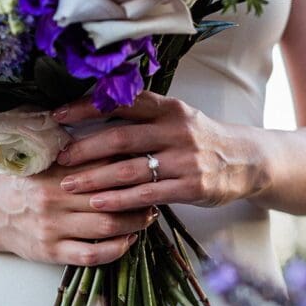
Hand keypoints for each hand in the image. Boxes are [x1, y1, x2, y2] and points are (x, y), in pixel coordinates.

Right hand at [0, 161, 158, 265]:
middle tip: (156, 194)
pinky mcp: (51, 251)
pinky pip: (90, 254)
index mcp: (57, 170)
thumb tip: (121, 138)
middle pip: (111, 196)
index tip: (149, 168)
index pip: (104, 165)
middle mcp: (55, 197)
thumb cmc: (28, 183)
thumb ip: (78, 152)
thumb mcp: (46, 160)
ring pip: (106, 226)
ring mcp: (53, 226)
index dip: (132, 167)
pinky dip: (115, 249)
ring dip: (134, 223)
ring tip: (147, 218)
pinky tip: (127, 242)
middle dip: (140, 197)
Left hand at [50, 92, 269, 211]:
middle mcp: (176, 130)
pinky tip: (99, 203)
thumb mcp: (177, 118)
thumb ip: (143, 115)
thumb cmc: (201, 140)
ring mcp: (185, 159)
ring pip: (130, 169)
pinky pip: (148, 194)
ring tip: (69, 185)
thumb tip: (94, 108)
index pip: (121, 102)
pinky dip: (120, 199)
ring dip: (96, 178)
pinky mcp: (191, 186)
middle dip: (85, 149)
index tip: (57, 116)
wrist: (247, 161)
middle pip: (120, 138)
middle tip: (60, 158)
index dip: (86, 107)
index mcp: (168, 108)